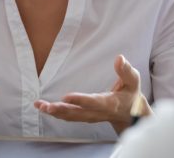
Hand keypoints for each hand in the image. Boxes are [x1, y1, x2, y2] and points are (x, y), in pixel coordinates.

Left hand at [34, 55, 150, 134]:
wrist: (130, 114)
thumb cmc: (131, 94)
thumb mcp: (133, 81)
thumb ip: (126, 71)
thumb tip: (119, 58)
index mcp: (110, 103)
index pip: (94, 102)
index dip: (81, 100)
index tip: (67, 97)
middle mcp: (98, 113)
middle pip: (78, 113)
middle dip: (61, 110)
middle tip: (47, 107)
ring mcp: (90, 117)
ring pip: (71, 117)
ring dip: (55, 112)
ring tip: (40, 106)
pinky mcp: (84, 116)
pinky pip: (68, 117)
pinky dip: (55, 113)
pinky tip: (43, 108)